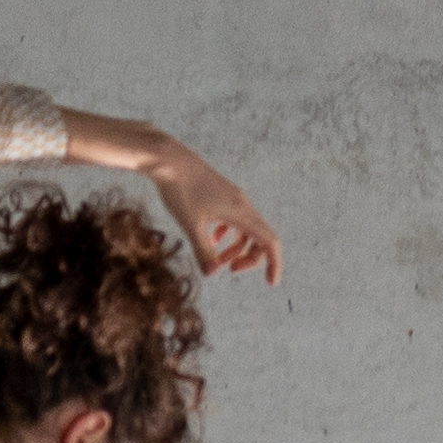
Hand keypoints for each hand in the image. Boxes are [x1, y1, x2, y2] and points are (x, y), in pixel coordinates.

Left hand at [143, 143, 280, 280]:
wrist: (169, 159)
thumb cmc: (180, 190)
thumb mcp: (190, 225)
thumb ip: (203, 251)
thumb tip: (212, 274)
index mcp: (241, 212)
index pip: (269, 242)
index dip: (274, 264)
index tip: (271, 283)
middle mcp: (242, 205)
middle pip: (260, 238)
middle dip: (250, 258)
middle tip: (230, 270)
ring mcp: (233, 198)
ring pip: (247, 230)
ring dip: (237, 248)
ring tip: (218, 260)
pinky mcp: (222, 194)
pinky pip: (236, 220)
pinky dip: (229, 235)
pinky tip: (212, 238)